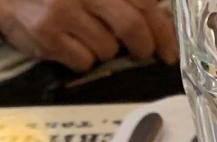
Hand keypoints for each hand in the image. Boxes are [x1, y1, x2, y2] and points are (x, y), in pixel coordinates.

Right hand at [0, 0, 178, 73]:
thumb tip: (157, 19)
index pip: (143, 1)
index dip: (162, 27)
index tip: (170, 49)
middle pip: (131, 25)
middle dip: (145, 46)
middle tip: (146, 54)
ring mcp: (63, 11)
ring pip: (107, 48)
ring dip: (107, 50)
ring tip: (92, 38)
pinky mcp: (47, 34)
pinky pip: (83, 61)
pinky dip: (83, 60)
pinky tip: (71, 45)